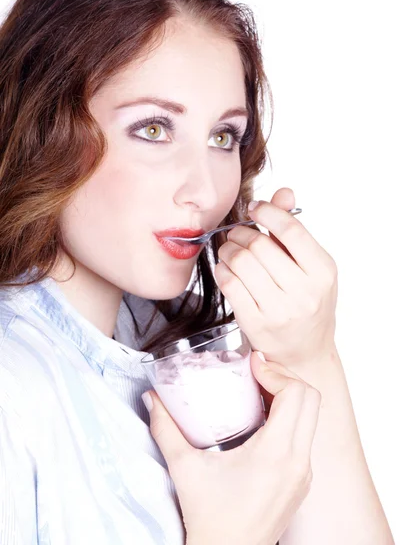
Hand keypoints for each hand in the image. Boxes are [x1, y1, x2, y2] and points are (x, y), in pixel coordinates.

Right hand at [143, 352, 320, 544]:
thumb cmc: (211, 520)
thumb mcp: (184, 468)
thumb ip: (165, 428)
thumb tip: (152, 399)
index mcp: (276, 454)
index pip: (297, 395)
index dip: (276, 372)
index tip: (252, 365)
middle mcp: (298, 462)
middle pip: (311, 399)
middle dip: (285, 377)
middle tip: (256, 373)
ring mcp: (304, 473)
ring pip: (311, 417)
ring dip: (289, 396)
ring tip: (258, 390)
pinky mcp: (302, 482)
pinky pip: (305, 437)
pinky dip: (290, 418)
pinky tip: (262, 420)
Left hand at [215, 187, 337, 367]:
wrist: (304, 352)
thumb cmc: (307, 303)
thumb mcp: (311, 266)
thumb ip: (294, 229)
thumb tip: (283, 193)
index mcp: (323, 271)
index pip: (291, 230)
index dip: (267, 212)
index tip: (255, 208)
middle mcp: (304, 292)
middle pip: (260, 245)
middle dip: (241, 233)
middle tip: (237, 234)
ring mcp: (279, 310)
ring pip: (240, 262)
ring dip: (228, 250)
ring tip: (230, 250)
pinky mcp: (256, 323)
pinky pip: (229, 285)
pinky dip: (222, 271)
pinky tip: (226, 269)